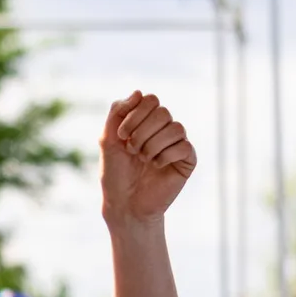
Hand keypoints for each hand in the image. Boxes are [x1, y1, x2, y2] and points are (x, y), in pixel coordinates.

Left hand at [100, 91, 195, 223]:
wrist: (123, 203)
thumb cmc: (115, 173)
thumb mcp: (108, 139)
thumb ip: (117, 112)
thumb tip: (139, 92)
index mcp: (146, 121)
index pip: (150, 100)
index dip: (135, 115)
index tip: (121, 136)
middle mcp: (163, 129)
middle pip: (163, 112)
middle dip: (142, 132)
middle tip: (132, 150)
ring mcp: (177, 144)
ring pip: (176, 128)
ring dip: (153, 145)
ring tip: (143, 160)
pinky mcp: (187, 160)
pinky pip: (184, 146)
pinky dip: (165, 156)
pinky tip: (156, 166)